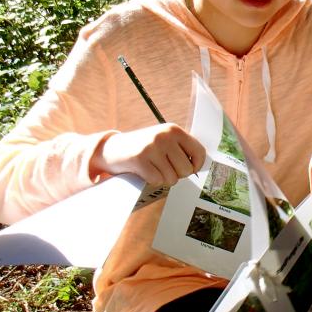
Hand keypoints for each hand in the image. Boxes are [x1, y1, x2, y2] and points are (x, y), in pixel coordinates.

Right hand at [91, 124, 205, 185]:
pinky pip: (157, 181)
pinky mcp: (140, 160)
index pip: (199, 152)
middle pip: (186, 169)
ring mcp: (152, 147)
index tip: (189, 169)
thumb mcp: (163, 140)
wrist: (112, 148)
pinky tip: (145, 172)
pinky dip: (152, 181)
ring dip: (163, 179)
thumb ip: (181, 149)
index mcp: (174, 130)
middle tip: (164, 168)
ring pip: (172, 178)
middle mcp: (164, 136)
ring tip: (153, 169)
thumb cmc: (143, 148)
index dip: (196, 165)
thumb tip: (200, 167)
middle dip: (177, 174)